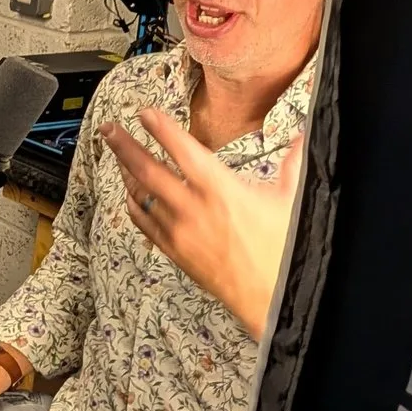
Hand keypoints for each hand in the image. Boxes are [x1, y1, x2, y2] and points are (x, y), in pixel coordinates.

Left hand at [99, 109, 304, 335]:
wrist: (272, 297)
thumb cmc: (283, 250)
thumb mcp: (292, 199)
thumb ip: (293, 163)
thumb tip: (302, 137)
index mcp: (221, 189)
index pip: (183, 149)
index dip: (161, 128)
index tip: (145, 113)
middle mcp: (193, 207)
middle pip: (148, 169)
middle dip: (125, 145)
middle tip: (109, 130)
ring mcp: (179, 231)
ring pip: (141, 195)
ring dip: (126, 172)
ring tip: (116, 154)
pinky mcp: (174, 251)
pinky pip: (143, 223)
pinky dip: (133, 204)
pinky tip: (129, 194)